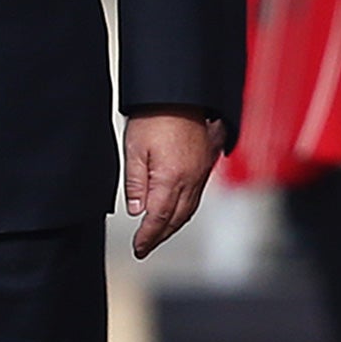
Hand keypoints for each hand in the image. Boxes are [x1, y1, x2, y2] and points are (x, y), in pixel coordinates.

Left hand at [123, 107, 220, 258]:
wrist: (180, 94)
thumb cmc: (156, 115)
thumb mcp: (134, 150)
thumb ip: (135, 183)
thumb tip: (137, 209)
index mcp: (172, 178)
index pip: (159, 218)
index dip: (148, 237)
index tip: (139, 247)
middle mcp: (191, 178)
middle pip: (177, 218)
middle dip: (161, 236)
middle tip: (147, 246)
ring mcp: (201, 171)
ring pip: (189, 209)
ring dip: (174, 225)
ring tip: (160, 234)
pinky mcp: (206, 162)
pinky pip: (198, 194)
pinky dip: (186, 209)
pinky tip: (178, 210)